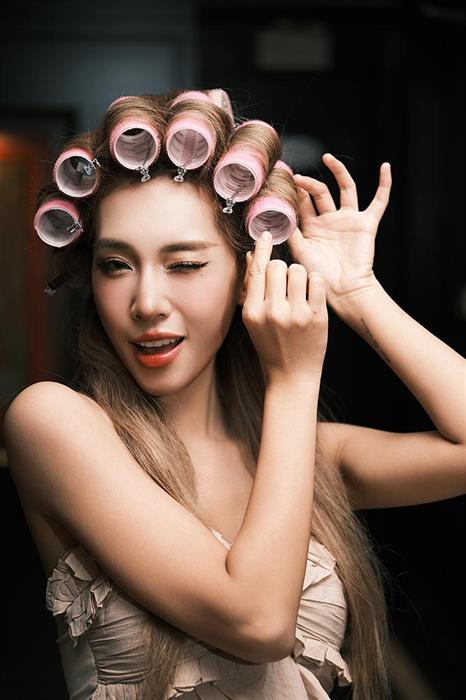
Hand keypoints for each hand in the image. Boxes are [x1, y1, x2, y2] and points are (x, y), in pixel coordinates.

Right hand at [241, 230, 327, 385]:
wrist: (291, 377)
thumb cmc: (272, 347)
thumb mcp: (255, 320)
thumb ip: (253, 290)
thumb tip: (254, 256)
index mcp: (252, 312)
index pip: (256, 271)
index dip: (262, 250)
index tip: (266, 235)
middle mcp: (271, 312)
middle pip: (278, 266)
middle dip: (284, 269)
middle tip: (287, 284)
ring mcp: (295, 315)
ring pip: (298, 270)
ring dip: (301, 275)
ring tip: (300, 291)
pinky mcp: (316, 317)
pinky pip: (316, 282)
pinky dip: (315, 283)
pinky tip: (313, 294)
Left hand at [285, 153, 391, 306]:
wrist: (343, 289)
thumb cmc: (319, 275)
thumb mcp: (299, 251)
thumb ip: (290, 232)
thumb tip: (275, 216)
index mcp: (313, 228)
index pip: (304, 202)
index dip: (296, 192)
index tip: (284, 181)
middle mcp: (331, 220)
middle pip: (321, 193)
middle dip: (309, 183)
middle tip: (297, 177)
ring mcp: (349, 220)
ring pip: (346, 189)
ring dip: (338, 172)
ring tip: (327, 158)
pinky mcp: (366, 223)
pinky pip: (379, 201)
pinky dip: (384, 184)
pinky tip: (385, 167)